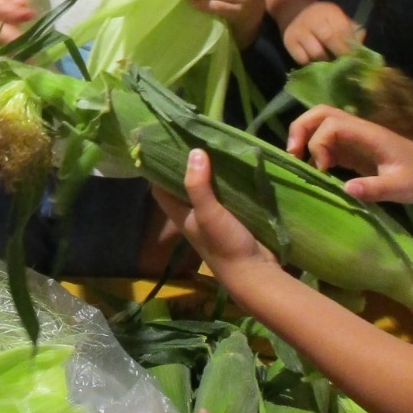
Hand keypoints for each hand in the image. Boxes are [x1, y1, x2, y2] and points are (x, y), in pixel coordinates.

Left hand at [151, 149, 271, 278]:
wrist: (254, 273)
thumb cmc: (225, 245)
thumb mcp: (207, 213)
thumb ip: (198, 186)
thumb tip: (194, 151)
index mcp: (181, 216)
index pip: (160, 190)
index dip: (158, 171)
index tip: (164, 147)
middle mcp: (193, 216)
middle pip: (182, 188)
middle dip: (186, 167)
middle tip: (193, 140)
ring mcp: (213, 219)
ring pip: (205, 191)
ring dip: (208, 174)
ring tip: (213, 147)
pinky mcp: (232, 220)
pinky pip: (225, 197)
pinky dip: (226, 183)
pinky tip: (234, 167)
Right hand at [282, 0, 358, 63]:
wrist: (292, 9)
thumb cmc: (321, 18)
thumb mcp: (336, 18)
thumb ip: (350, 32)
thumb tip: (362, 51)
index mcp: (329, 12)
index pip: (342, 30)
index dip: (350, 47)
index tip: (356, 61)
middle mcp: (313, 19)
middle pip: (329, 38)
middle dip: (340, 55)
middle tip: (346, 69)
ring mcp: (299, 31)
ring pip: (315, 54)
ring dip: (326, 64)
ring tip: (333, 71)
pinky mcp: (289, 43)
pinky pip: (303, 60)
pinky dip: (312, 65)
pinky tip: (317, 67)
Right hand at [285, 105, 412, 205]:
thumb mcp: (402, 187)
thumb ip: (375, 188)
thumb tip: (346, 188)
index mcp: (368, 133)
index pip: (332, 123)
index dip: (319, 142)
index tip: (323, 168)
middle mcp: (358, 130)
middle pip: (321, 113)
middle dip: (301, 128)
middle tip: (292, 154)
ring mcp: (354, 140)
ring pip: (320, 125)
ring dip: (304, 137)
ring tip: (297, 161)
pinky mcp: (353, 152)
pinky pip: (326, 143)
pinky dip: (313, 152)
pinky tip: (312, 171)